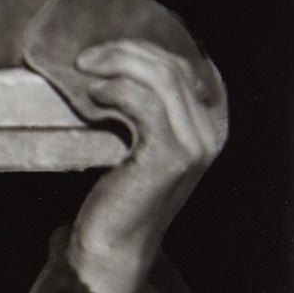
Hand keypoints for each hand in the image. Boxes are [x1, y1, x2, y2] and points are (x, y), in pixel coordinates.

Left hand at [66, 37, 226, 292]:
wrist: (109, 244)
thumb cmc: (116, 192)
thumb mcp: (137, 142)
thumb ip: (145, 108)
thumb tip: (117, 61)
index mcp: (207, 125)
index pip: (186, 66)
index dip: (149, 48)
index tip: (110, 48)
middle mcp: (210, 134)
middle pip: (174, 66)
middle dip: (128, 51)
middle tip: (86, 57)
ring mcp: (194, 146)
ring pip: (162, 79)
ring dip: (119, 65)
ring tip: (84, 71)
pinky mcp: (170, 157)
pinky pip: (145, 105)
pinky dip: (117, 91)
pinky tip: (93, 95)